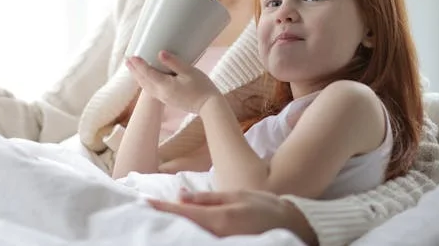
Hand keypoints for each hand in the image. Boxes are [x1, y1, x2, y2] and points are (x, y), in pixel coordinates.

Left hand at [125, 51, 219, 113]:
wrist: (209, 106)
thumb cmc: (202, 87)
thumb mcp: (189, 71)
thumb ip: (173, 62)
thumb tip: (160, 53)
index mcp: (165, 85)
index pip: (147, 73)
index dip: (139, 64)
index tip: (132, 56)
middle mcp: (161, 93)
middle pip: (143, 81)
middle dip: (134, 70)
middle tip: (126, 60)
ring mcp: (164, 98)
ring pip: (146, 87)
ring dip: (138, 77)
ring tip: (132, 69)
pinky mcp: (167, 100)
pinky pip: (151, 90)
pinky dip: (145, 83)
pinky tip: (145, 79)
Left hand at [148, 189, 317, 244]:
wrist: (293, 228)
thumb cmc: (265, 208)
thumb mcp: (236, 195)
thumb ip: (207, 199)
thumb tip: (180, 196)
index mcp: (219, 219)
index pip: (183, 213)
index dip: (162, 209)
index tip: (145, 204)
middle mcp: (218, 237)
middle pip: (183, 229)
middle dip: (165, 221)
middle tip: (145, 212)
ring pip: (192, 237)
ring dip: (177, 229)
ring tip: (160, 220)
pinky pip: (204, 242)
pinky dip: (192, 235)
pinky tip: (182, 230)